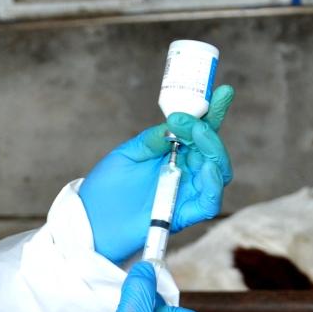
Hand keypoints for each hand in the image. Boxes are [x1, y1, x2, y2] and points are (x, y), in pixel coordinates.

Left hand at [78, 85, 233, 262]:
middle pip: (212, 150)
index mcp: (173, 153)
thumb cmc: (107, 187)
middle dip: (209, 132)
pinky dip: (211, 185)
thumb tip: (176, 122)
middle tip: (194, 122)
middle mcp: (185, 171)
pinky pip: (208, 202)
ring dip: (213, 152)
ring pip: (217, 173)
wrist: (90, 221)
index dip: (213, 112)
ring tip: (200, 138)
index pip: (199, 131)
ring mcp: (186, 193)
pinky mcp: (183, 215)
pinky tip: (205, 168)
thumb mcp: (127, 154)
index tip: (222, 91)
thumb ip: (152, 139)